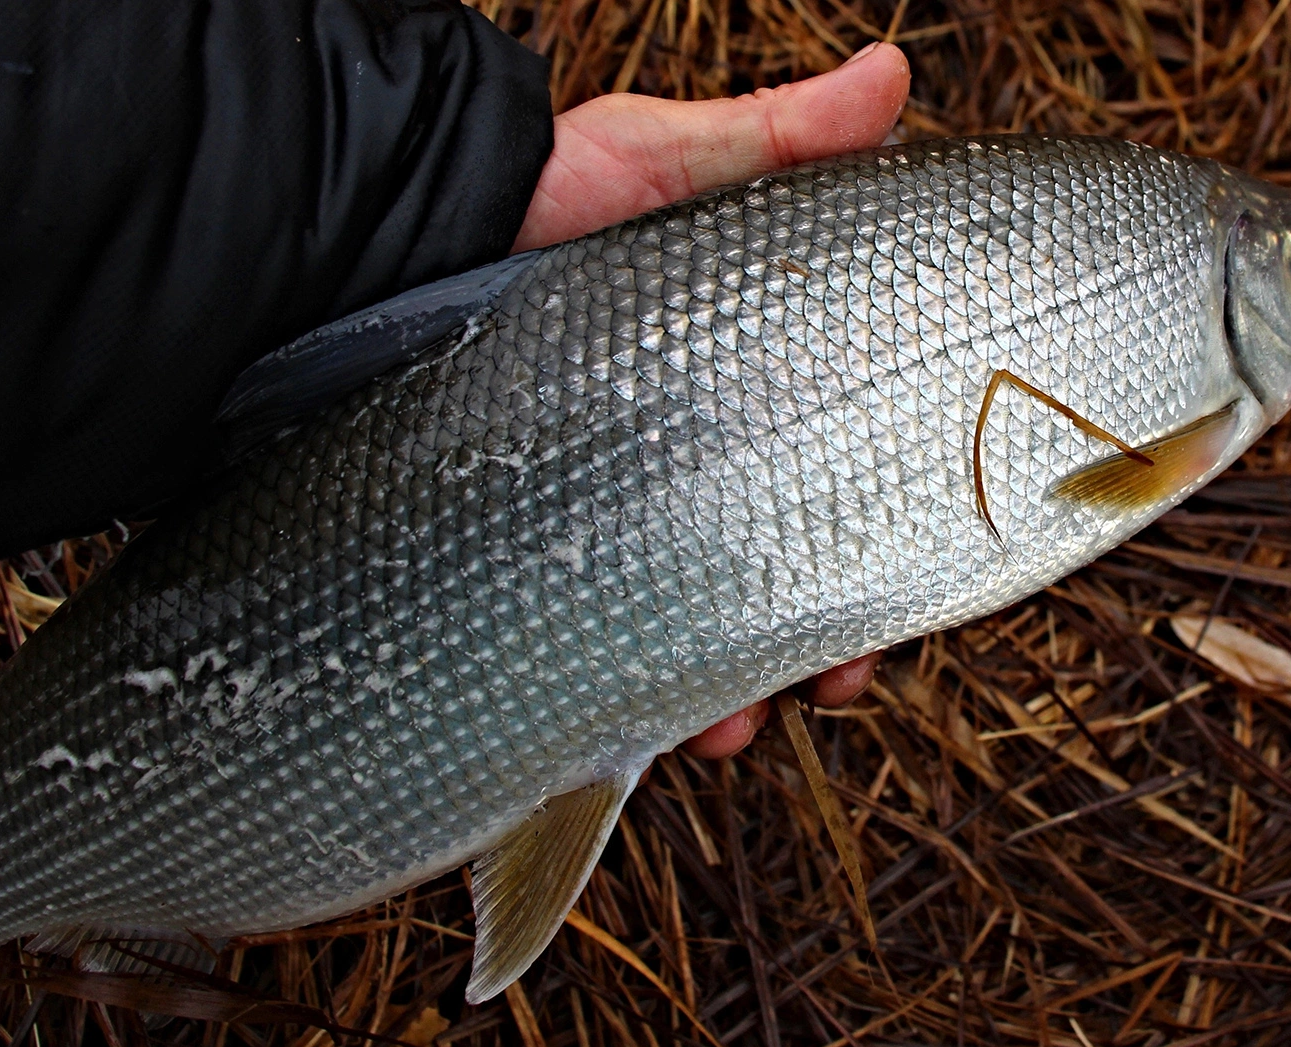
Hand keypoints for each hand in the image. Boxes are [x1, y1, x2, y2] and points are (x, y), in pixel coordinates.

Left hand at [514, 43, 909, 756]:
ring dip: (739, 687)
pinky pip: (597, 660)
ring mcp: (598, 521)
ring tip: (745, 718)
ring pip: (695, 634)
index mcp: (728, 384)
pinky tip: (671, 730)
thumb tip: (893, 74)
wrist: (372, 243)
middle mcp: (672, 462)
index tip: (918, 565)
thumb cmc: (521, 197)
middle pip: (777, 568)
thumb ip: (778, 142)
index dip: (885, 524)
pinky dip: (642, 708)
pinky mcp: (526, 564)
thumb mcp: (659, 164)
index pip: (834, 467)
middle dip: (822, 633)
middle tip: (845, 674)